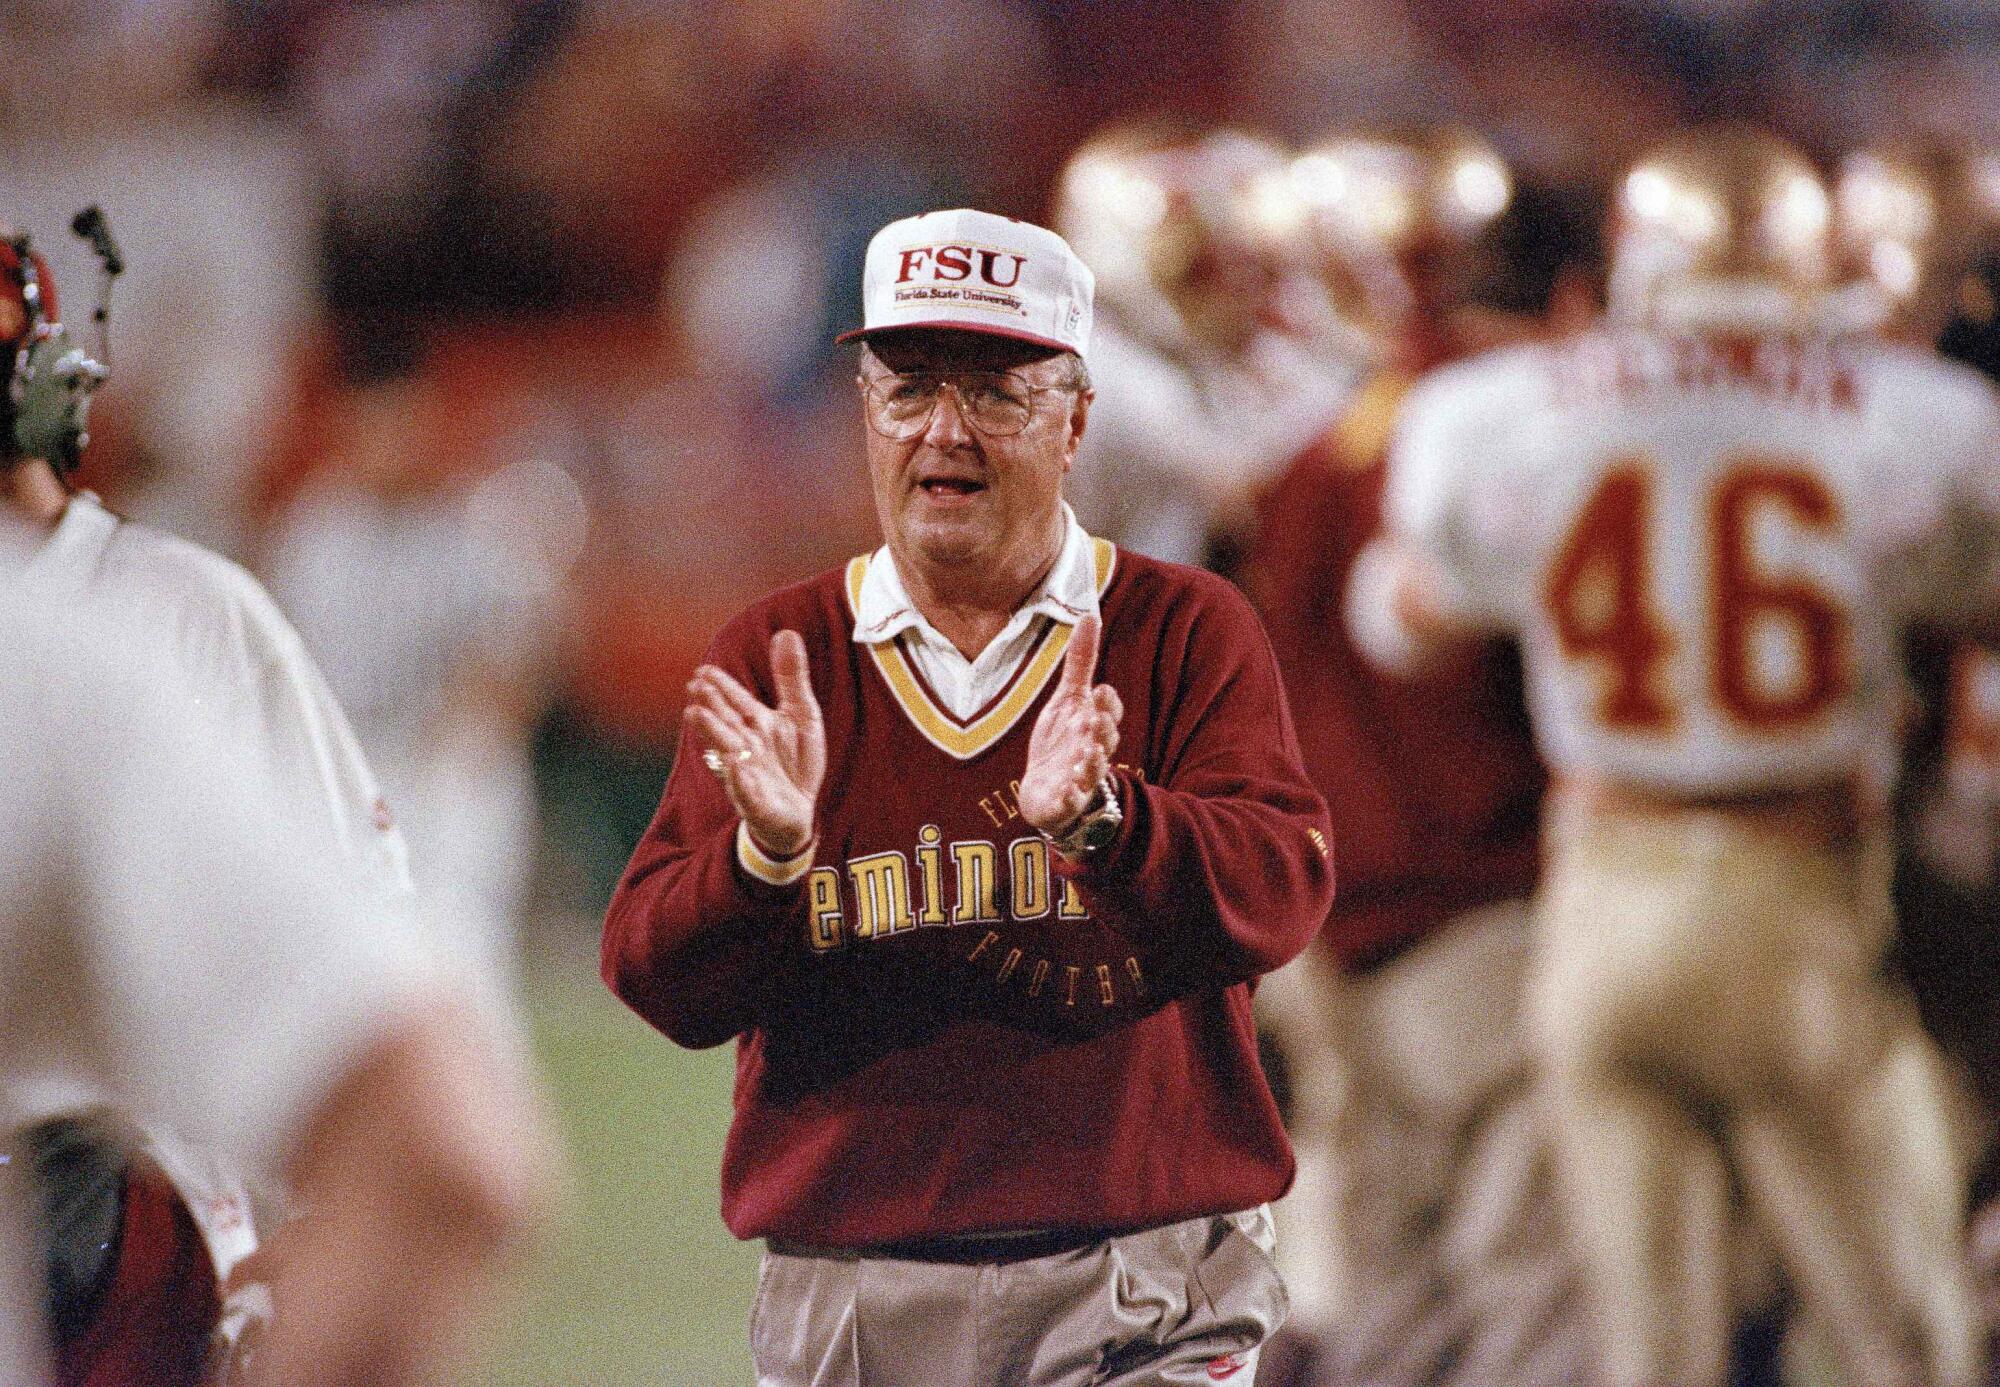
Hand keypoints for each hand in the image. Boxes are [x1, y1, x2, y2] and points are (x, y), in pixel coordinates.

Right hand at [686, 630, 825, 858]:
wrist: (799, 812)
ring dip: (714, 734)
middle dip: (711, 705)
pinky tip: (735, 767)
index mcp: (757, 723)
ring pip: (728, 751)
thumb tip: (786, 632)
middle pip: (727, 722)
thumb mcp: (801, 714)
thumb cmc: (795, 761)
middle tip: (694, 686)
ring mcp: (749, 773)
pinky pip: (747, 791)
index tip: (703, 671)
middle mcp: (747, 745)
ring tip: (696, 716)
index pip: (736, 701)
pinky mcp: (757, 802)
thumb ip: (791, 677)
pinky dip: (740, 780)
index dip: (721, 686)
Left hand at [1018, 614, 1121, 837]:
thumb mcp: (1068, 699)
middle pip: (1106, 742)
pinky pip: (1071, 802)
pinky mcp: (1064, 802)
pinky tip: (1067, 790)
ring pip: (1093, 773)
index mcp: (1093, 726)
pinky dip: (1071, 797)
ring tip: (1087, 754)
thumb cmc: (1063, 742)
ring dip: (1092, 763)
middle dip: (1103, 731)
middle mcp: (1091, 752)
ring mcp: (1080, 779)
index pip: (1108, 713)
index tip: (1101, 689)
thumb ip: (1081, 662)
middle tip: (1095, 720)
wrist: (1048, 790)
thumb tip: (1088, 615)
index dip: (1107, 704)